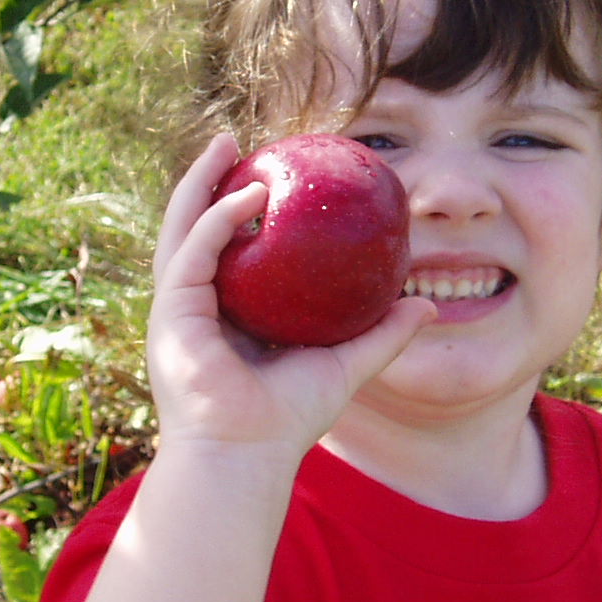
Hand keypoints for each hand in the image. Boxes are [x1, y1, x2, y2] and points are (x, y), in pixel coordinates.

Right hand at [145, 135, 436, 456]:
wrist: (246, 458)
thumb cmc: (286, 422)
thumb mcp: (344, 366)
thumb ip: (382, 334)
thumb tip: (428, 304)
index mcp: (223, 315)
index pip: (226, 250)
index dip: (238, 210)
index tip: (267, 175)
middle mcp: (195, 307)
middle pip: (196, 228)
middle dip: (210, 182)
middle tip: (235, 142)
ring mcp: (178, 309)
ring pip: (184, 229)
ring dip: (202, 183)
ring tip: (227, 144)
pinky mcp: (173, 314)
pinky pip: (196, 253)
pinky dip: (220, 221)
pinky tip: (251, 196)